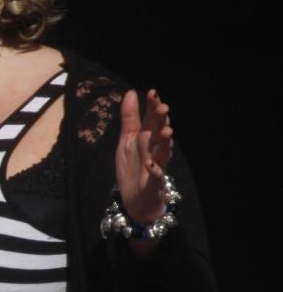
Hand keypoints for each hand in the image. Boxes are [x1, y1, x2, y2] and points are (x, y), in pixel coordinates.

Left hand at [115, 88, 173, 225]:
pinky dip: (154, 171)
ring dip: (164, 142)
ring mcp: (156, 167)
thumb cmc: (134, 166)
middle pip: (159, 133)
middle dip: (162, 121)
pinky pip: (156, 177)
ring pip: (163, 153)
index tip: (152, 92)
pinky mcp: (153, 183)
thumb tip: (132, 92)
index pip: (152, 120)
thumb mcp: (127, 139)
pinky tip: (150, 165)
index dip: (153, 107)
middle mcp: (154, 150)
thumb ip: (130, 118)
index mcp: (147, 139)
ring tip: (165, 131)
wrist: (136, 199)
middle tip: (164, 108)